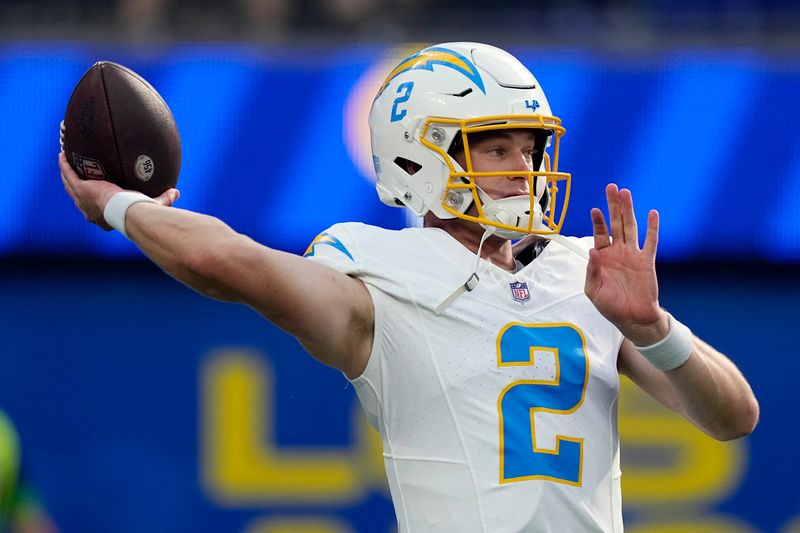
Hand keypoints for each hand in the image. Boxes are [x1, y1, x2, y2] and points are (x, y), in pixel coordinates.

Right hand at [59, 152, 178, 230]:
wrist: (127, 211)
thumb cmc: (139, 212)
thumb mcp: (152, 204)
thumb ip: (164, 198)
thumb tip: (176, 192)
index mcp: (105, 218)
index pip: (96, 213)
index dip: (94, 207)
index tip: (96, 198)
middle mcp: (91, 211)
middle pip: (79, 199)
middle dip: (76, 188)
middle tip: (75, 177)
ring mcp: (83, 201)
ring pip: (70, 187)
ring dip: (67, 175)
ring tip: (66, 163)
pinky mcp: (82, 190)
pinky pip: (69, 175)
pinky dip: (65, 166)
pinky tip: (63, 155)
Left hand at [584, 183, 667, 345]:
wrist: (633, 319)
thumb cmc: (611, 306)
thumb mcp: (594, 290)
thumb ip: (592, 270)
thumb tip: (592, 250)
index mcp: (603, 258)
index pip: (600, 234)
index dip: (598, 221)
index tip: (595, 209)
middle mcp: (618, 252)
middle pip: (616, 224)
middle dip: (613, 206)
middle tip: (612, 188)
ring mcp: (633, 255)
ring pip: (631, 227)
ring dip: (629, 210)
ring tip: (626, 193)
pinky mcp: (647, 261)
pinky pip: (651, 242)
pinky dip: (652, 228)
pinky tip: (652, 214)